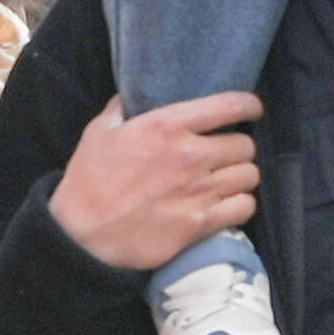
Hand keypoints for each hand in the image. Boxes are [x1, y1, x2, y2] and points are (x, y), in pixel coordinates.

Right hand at [49, 93, 262, 272]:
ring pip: (249, 175)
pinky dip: (241, 204)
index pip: (230, 106)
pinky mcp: (200, 223)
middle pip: (245, 145)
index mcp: (167, 125)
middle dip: (238, 147)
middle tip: (226, 154)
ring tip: (228, 179)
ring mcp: (198, 191)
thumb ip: (121, 110)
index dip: (249, 106)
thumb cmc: (88, 181)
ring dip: (241, 176)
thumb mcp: (99, 133)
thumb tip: (130, 98)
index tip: (251, 109)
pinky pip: (244, 207)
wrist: (82, 236)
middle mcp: (191, 155)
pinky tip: (228, 204)